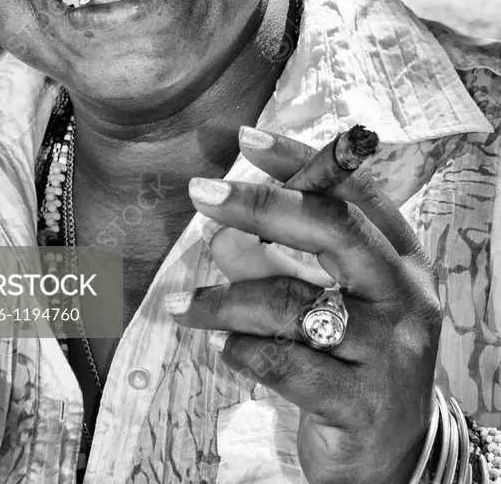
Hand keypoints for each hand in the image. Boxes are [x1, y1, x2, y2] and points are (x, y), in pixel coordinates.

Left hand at [167, 128, 441, 483]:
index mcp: (404, 260)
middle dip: (260, 205)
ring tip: (183, 305)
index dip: (301, 161)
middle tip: (201, 194)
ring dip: (225, 299)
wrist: (393, 458)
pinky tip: (222, 346)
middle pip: (334, 229)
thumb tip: (220, 231)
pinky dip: (241, 349)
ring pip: (292, 301)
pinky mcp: (361, 404)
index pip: (354, 194)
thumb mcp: (338, 301)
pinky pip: (283, 362)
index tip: (246, 138)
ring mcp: (390, 353)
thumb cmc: (355, 359)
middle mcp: (406, 298)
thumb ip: (290, 260)